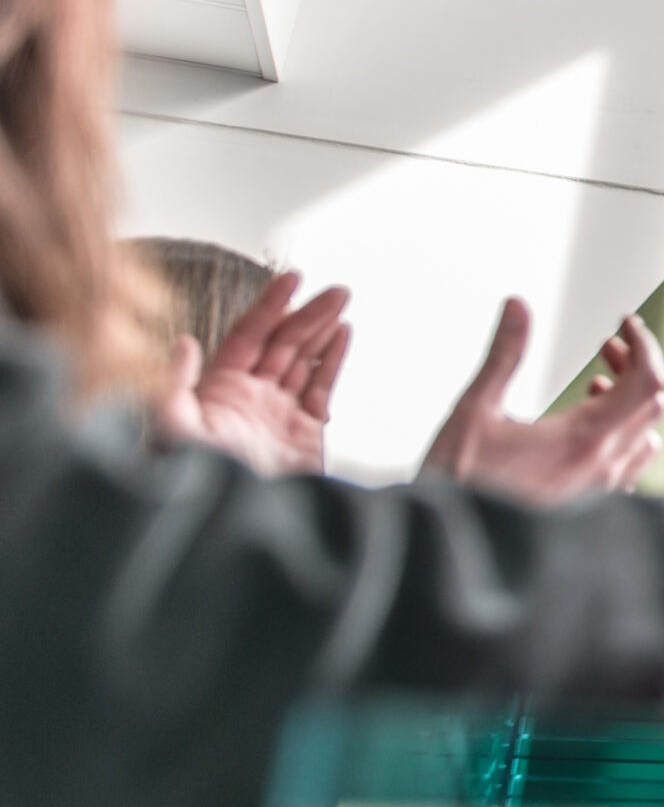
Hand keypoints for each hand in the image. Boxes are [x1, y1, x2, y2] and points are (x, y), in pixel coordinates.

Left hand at [151, 270, 350, 476]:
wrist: (240, 528)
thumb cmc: (204, 481)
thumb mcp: (176, 431)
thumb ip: (176, 385)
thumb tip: (185, 342)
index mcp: (219, 390)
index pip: (249, 336)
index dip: (270, 305)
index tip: (291, 279)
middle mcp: (250, 397)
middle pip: (282, 342)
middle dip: (307, 313)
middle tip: (335, 290)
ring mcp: (280, 413)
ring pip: (304, 359)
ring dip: (323, 328)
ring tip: (343, 301)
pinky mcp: (307, 433)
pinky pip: (323, 387)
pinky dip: (334, 359)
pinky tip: (344, 335)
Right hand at [422, 301, 663, 502]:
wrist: (449, 549)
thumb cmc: (457, 486)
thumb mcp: (474, 410)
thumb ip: (504, 354)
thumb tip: (518, 307)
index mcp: (583, 440)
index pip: (647, 381)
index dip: (643, 344)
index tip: (624, 323)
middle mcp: (601, 469)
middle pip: (652, 405)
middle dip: (636, 366)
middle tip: (608, 346)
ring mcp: (599, 494)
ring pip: (647, 440)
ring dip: (632, 406)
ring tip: (598, 386)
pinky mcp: (588, 510)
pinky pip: (628, 470)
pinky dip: (622, 438)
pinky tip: (587, 429)